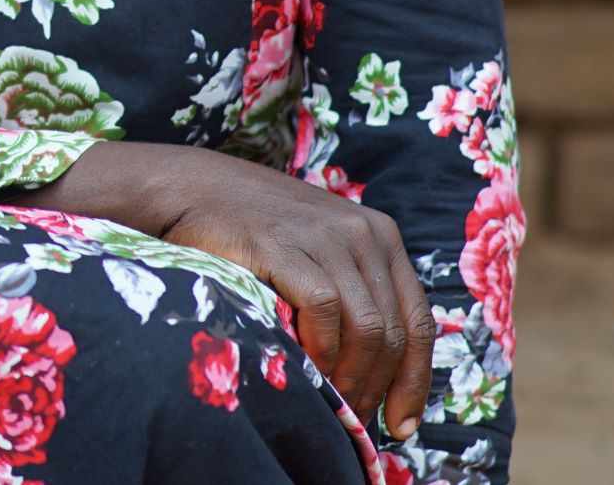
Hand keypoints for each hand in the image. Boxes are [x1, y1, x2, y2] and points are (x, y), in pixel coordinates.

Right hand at [31, 141, 433, 439]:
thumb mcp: (321, 252)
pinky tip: (306, 366)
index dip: (415, 381)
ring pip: (366, 326)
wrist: (195, 189)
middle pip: (393, 332)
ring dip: (350, 377)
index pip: (418, 321)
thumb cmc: (256, 232)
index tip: (402, 424)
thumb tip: (380, 373)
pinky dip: (321, 348)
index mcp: (381, 237)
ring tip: (330, 402)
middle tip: (352, 419)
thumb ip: (354, 294)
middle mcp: (363, 233)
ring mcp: (325, 236)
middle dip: (377, 387)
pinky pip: (323, 307)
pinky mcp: (284, 245)